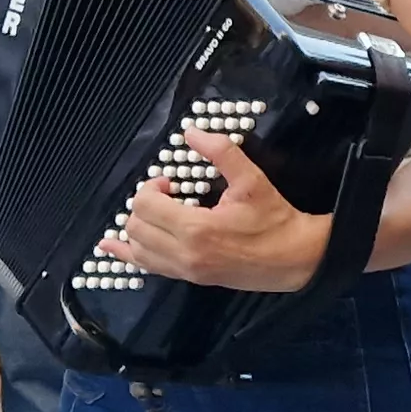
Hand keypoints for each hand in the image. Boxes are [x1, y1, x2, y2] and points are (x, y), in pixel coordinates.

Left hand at [109, 128, 331, 291]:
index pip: (146, 206)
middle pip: (136, 227)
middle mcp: (184, 254)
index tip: (168, 182)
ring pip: (137, 251)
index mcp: (196, 229)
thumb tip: (192, 132)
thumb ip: (221, 152)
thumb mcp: (251, 180)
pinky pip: (148, 268)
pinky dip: (131, 254)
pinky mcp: (190, 278)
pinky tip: (116, 246)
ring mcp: (185, 270)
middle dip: (143, 205)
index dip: (150, 187)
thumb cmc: (274, 220)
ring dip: (136, 228)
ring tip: (152, 213)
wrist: (294, 258)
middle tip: (165, 194)